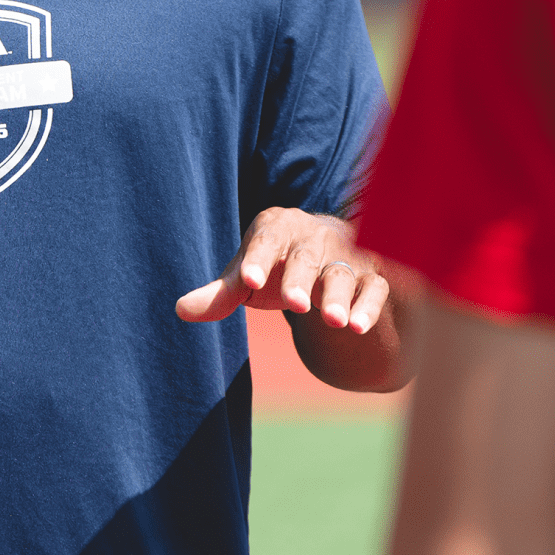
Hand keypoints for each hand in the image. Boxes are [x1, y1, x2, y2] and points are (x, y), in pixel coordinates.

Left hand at [175, 209, 391, 333]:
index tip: (247, 281)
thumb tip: (180, 310)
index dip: (257, 259)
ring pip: (342, 273)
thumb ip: (219, 294)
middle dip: (300, 280)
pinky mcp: (370, 276)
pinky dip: (369, 307)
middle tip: (294, 304)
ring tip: (334, 322)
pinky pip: (374, 288)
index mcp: (276, 227)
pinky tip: (358, 327)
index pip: (265, 240)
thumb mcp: (247, 275)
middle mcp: (312, 236)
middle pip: (305, 257)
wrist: (327, 252)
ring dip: (339, 296)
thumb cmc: (276, 264)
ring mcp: (344, 256)